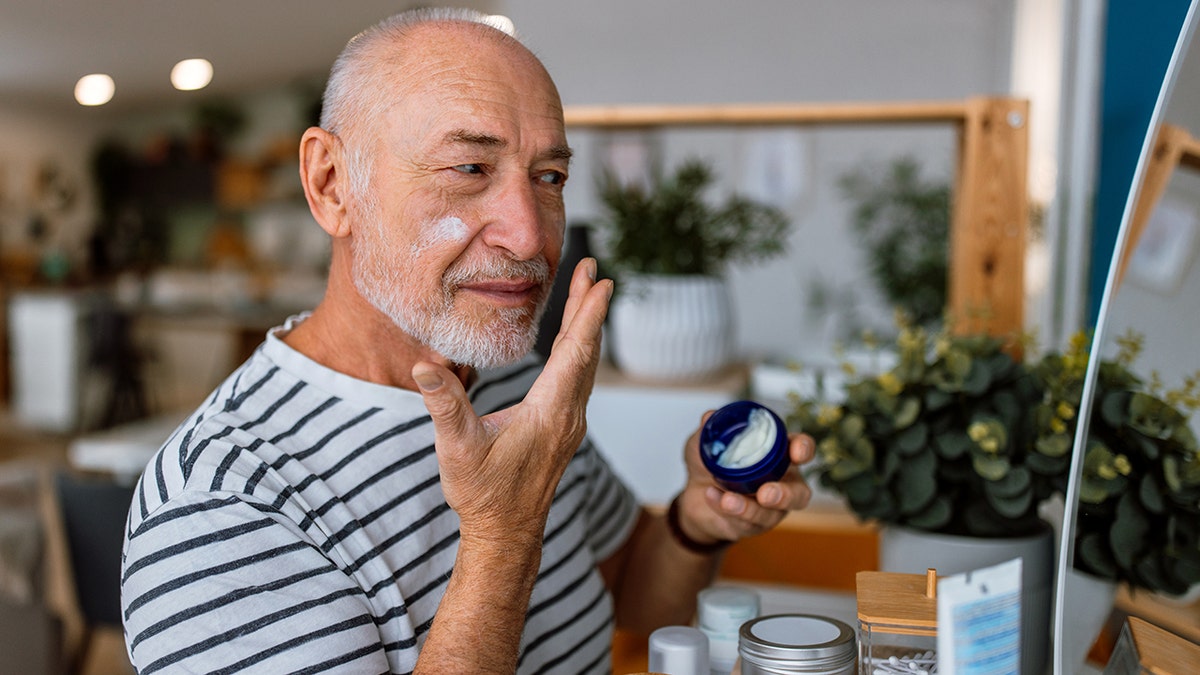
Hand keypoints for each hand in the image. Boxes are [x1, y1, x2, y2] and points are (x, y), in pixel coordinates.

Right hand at [412, 258, 612, 548]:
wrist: (506, 533)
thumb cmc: (483, 494)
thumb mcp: (457, 449)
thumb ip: (445, 406)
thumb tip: (424, 365)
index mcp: (550, 412)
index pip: (574, 352)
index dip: (587, 314)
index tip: (598, 281)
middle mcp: (568, 415)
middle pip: (585, 351)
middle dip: (589, 309)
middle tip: (594, 271)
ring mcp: (569, 423)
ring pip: (584, 365)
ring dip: (586, 328)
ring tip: (587, 295)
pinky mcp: (562, 430)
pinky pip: (577, 380)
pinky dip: (578, 351)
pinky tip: (572, 343)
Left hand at [675, 411, 816, 544]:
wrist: (693, 497)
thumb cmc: (710, 465)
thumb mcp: (704, 444)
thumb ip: (708, 431)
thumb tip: (709, 416)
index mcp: (777, 455)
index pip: (802, 449)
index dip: (804, 449)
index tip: (796, 452)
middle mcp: (781, 483)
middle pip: (799, 494)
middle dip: (785, 495)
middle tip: (765, 493)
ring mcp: (770, 509)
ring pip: (771, 514)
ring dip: (748, 508)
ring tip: (727, 499)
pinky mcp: (752, 526)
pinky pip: (745, 524)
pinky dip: (728, 510)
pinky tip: (712, 497)